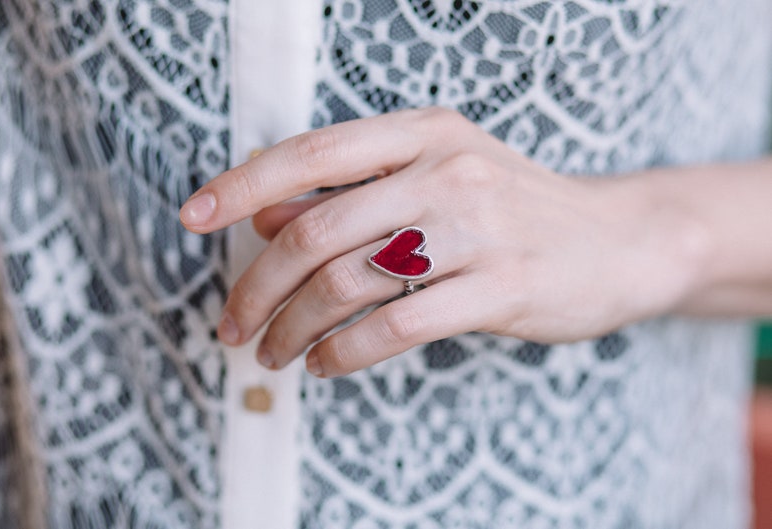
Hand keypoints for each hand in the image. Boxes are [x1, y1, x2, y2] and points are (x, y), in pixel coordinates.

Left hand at [179, 108, 694, 377]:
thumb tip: (265, 218)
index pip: (310, 154)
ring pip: (348, 283)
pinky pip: (395, 327)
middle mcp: (445, 171)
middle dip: (258, 286)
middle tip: (233, 323)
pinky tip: (326, 365)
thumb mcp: (435, 179)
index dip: (241, 185)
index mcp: (423, 132)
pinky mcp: (501, 288)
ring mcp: (477, 230)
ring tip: (274, 352)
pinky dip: (344, 353)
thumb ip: (352, 195)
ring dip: (293, 327)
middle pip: (316, 232)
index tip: (193, 217)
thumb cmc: (512, 209)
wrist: (616, 241)